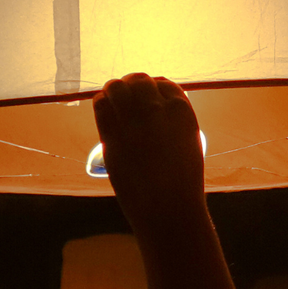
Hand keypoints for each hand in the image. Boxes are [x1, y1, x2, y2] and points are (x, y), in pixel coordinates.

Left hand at [93, 74, 205, 226]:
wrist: (169, 208)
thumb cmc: (181, 182)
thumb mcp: (188, 144)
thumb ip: (172, 123)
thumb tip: (152, 110)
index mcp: (181, 110)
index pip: (162, 84)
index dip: (153, 89)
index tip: (147, 100)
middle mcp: (157, 109)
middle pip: (139, 80)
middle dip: (133, 88)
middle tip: (127, 102)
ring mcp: (133, 121)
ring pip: (117, 87)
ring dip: (114, 93)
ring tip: (114, 105)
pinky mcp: (112, 134)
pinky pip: (100, 104)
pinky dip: (101, 104)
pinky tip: (105, 113)